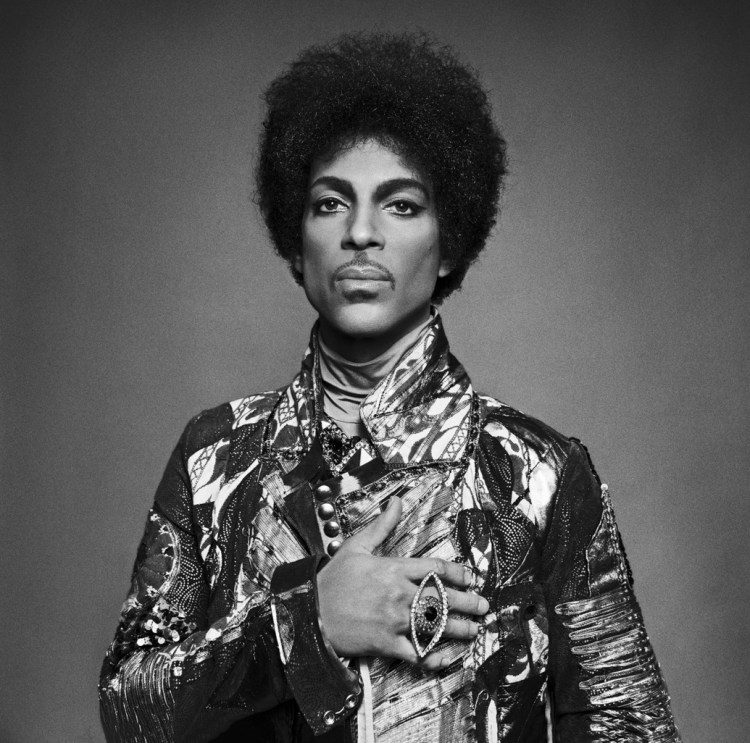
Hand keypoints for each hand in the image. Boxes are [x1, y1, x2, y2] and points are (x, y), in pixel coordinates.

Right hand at [316, 496, 489, 670]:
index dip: (458, 573)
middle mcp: (399, 594)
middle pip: (443, 598)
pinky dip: (434, 657)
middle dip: (468, 602)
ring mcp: (394, 621)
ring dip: (460, 629)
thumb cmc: (333, 580)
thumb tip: (397, 500)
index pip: (436, 569)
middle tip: (484, 606)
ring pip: (436, 626)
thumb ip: (382, 525)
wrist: (309, 612)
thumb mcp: (356, 546)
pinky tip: (447, 656)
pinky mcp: (386, 644)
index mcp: (394, 569)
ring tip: (474, 630)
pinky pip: (417, 654)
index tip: (470, 578)